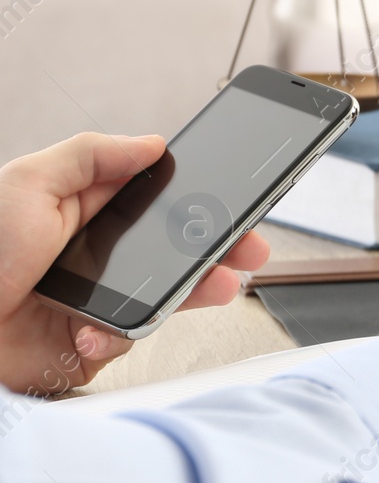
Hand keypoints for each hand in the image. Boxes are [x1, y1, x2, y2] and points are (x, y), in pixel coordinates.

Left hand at [0, 132, 269, 394]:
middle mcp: (92, 251)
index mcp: (79, 208)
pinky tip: (97, 327)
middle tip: (249, 244)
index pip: (151, 195)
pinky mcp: (90, 340)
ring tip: (221, 283)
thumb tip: (151, 142)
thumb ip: (90, 156)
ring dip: (196, 288)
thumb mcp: (26, 183)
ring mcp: (95, 297)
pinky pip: (129, 334)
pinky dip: (121, 332)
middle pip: (171, 245)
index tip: (231, 193)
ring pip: (164, 290)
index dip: (193, 195)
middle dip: (217, 245)